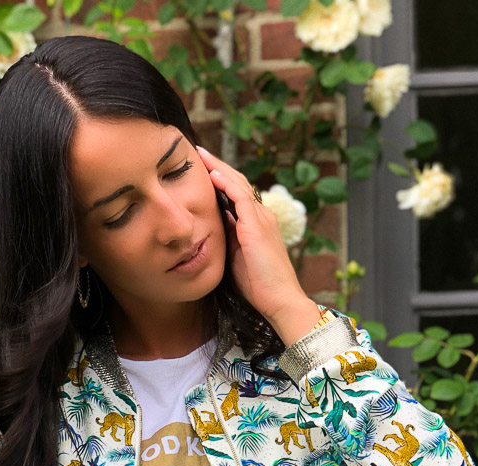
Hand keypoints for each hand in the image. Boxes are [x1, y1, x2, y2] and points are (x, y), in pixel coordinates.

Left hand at [195, 144, 314, 335]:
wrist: (279, 299)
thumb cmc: (258, 286)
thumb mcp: (237, 258)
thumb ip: (228, 240)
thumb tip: (210, 229)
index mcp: (256, 223)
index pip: (236, 194)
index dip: (220, 180)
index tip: (201, 170)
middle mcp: (261, 215)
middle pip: (237, 182)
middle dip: (217, 166)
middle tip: (198, 153)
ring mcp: (261, 218)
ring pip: (238, 184)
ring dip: (219, 168)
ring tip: (201, 155)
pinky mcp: (257, 226)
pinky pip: (241, 197)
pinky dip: (227, 183)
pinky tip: (213, 174)